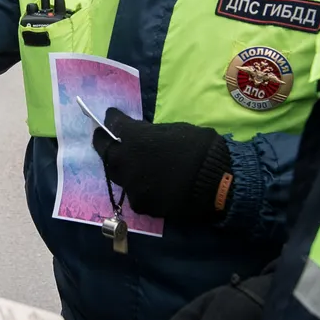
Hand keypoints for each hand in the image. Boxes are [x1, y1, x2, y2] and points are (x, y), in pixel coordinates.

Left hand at [93, 110, 233, 222]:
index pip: (113, 124)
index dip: (112, 118)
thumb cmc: (199, 148)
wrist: (215, 183)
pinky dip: (138, 186)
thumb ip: (151, 132)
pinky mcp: (140, 204)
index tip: (112, 115)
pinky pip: (134, 192)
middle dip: (104, 142)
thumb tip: (141, 134)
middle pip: (105, 151)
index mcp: (133, 137)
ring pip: (117, 174)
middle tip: (105, 138)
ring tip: (128, 162)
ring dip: (120, 166)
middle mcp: (124, 161)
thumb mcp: (174, 129)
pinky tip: (147, 184)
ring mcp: (130, 185)